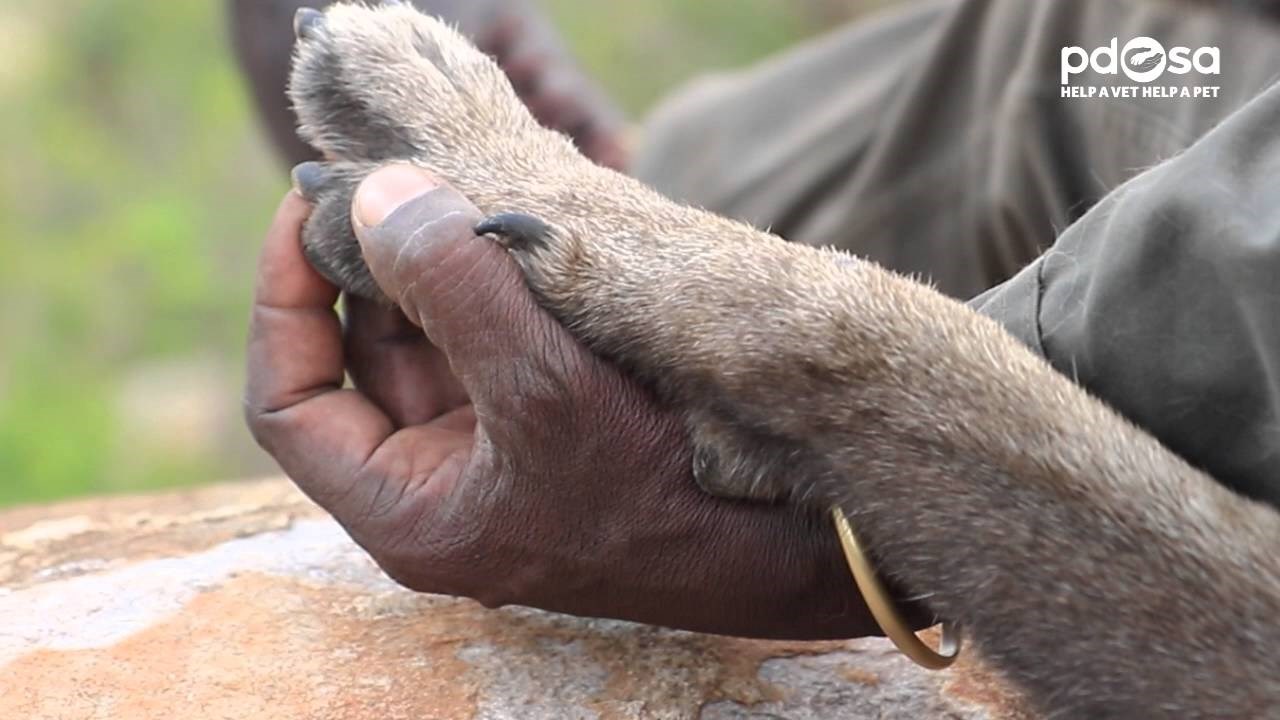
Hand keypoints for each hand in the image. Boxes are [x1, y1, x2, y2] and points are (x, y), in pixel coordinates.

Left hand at [244, 164, 905, 637]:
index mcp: (403, 508)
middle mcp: (433, 482)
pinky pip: (486, 340)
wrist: (767, 548)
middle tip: (391, 180)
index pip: (291, 400)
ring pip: (426, 341)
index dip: (284, 301)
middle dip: (368, 268)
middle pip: (358, 359)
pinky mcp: (538, 424)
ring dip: (434, 268)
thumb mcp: (546, 392)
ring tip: (456, 194)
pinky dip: (486, 285)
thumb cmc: (654, 500)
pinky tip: (507, 235)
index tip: (308, 212)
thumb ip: (458, 290)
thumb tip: (381, 195)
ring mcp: (487, 452)